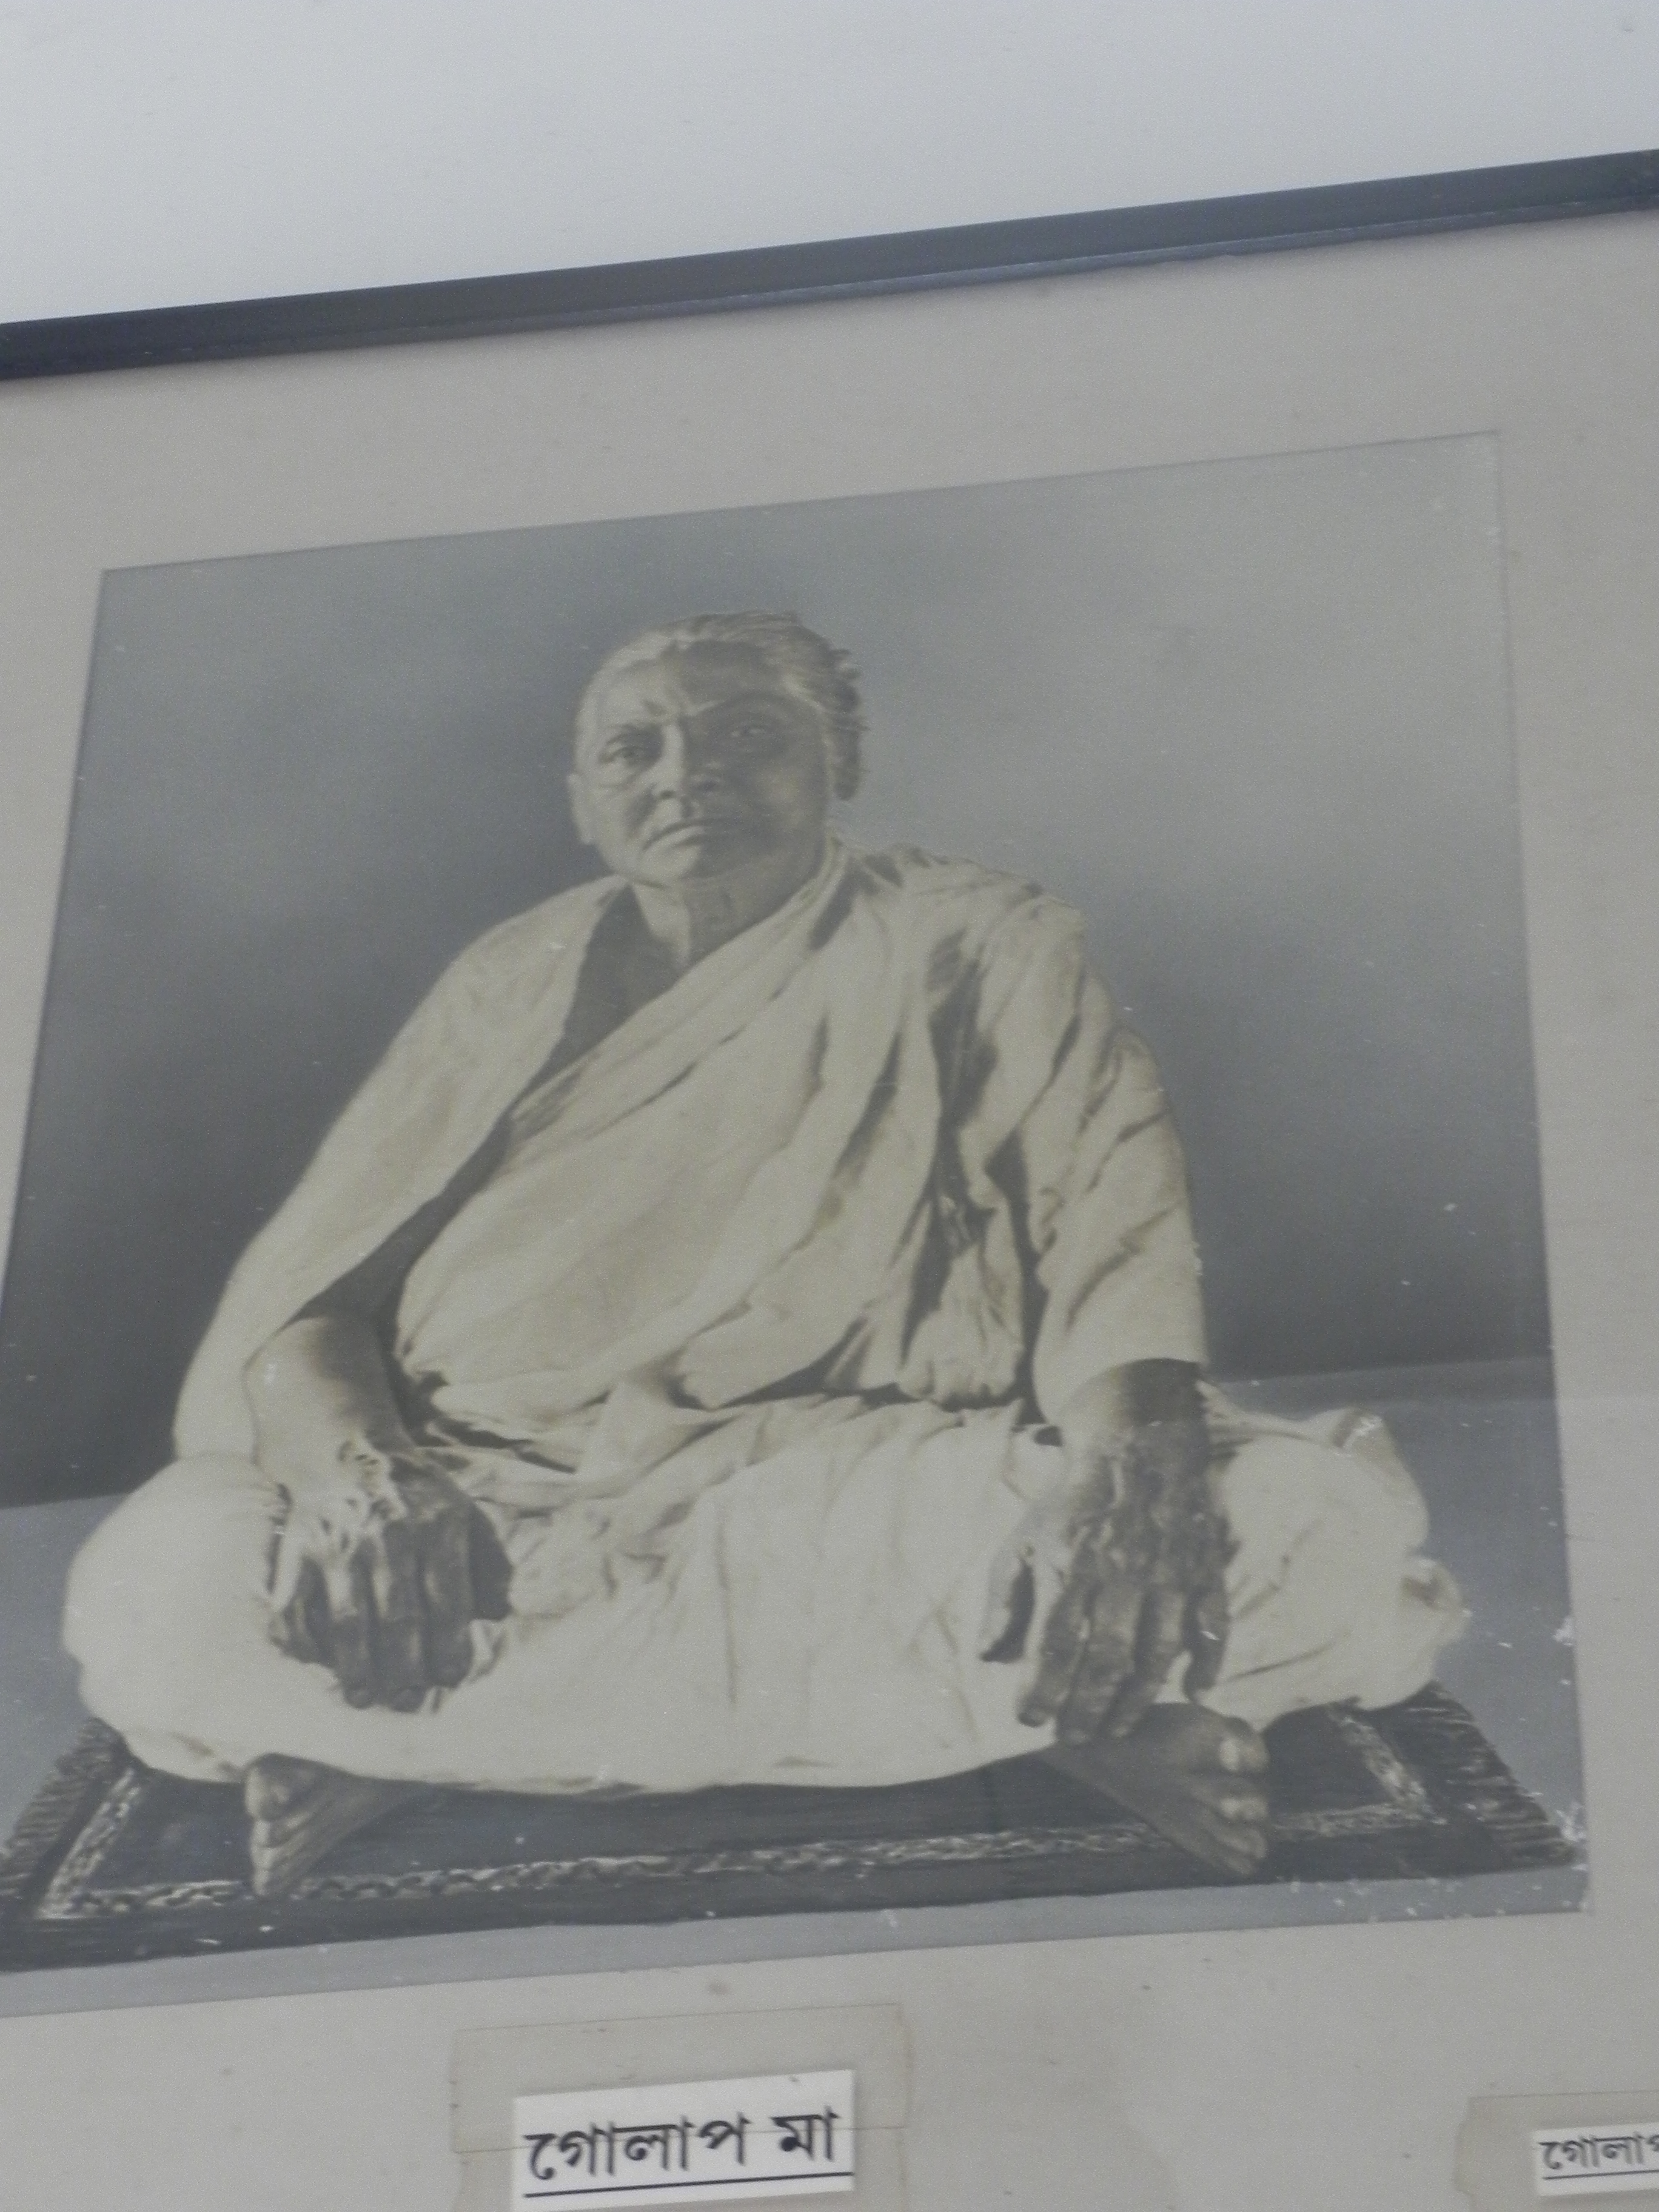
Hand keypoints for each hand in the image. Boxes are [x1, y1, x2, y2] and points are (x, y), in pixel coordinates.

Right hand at [268, 1442, 501, 1709]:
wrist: (346, 1448)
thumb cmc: (415, 1493)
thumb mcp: (464, 1511)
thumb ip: (488, 1562)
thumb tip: (499, 1615)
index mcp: (437, 1526)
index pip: (448, 1601)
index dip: (450, 1647)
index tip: (451, 1677)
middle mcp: (388, 1534)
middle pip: (399, 1619)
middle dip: (406, 1669)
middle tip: (408, 1699)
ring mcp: (338, 1544)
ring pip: (349, 1621)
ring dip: (357, 1669)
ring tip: (365, 1697)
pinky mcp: (298, 1550)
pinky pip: (296, 1608)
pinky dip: (304, 1642)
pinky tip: (319, 1664)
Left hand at [980, 1360, 1227, 1743]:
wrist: (1134, 1447)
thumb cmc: (1071, 1504)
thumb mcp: (1023, 1540)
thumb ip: (1005, 1599)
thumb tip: (988, 1655)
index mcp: (1069, 1566)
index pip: (1055, 1643)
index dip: (1042, 1688)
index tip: (1028, 1720)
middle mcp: (1120, 1574)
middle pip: (1106, 1659)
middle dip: (1088, 1708)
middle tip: (1076, 1739)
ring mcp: (1167, 1574)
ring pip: (1158, 1652)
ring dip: (1138, 1700)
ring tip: (1118, 1729)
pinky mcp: (1202, 1569)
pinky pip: (1212, 1624)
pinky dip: (1208, 1661)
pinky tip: (1194, 1692)